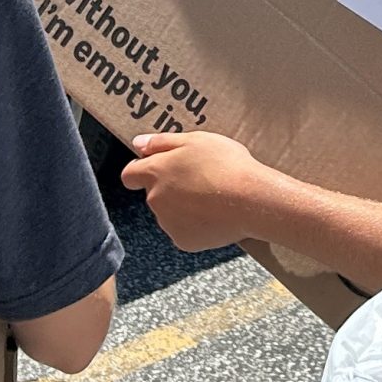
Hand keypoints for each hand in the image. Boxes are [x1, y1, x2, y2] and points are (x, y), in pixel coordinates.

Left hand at [122, 130, 283, 250]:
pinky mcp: (184, 240)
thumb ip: (162, 142)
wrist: (251, 200)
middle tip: (200, 179)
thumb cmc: (227, 165)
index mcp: (156, 172)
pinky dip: (195, 225)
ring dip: (182, 206)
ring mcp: (168, 223)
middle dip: (170, 188)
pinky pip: (183, 231)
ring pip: (169, 213)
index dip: (140, 170)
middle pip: (154, 193)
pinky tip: (214, 215)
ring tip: (211, 198)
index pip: (130, 174)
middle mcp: (155, 199)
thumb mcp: (195, 140)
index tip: (156, 168)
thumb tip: (138, 143)